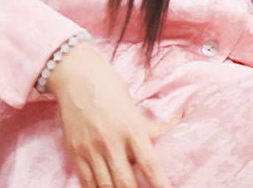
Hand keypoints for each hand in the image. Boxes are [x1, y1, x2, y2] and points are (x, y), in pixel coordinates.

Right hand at [47, 44, 176, 187]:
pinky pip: (87, 182)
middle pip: (126, 182)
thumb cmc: (109, 87)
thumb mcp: (134, 106)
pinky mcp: (75, 153)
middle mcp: (111, 142)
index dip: (160, 184)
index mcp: (131, 128)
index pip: (150, 165)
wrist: (76, 76)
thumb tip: (177, 126)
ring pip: (106, 186)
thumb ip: (150, 126)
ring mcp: (91, 149)